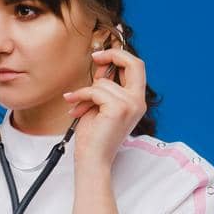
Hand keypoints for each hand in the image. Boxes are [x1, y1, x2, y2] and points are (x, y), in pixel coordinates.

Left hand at [63, 47, 147, 173]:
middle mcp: (138, 102)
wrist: (92, 159)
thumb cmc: (94, 136)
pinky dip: (81, 97)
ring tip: (78, 107)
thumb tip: (102, 65)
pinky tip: (75, 108)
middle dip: (113, 54)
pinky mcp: (118, 109)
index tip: (100, 57)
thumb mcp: (101, 105)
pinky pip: (95, 91)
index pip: (137, 67)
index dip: (119, 56)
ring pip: (104, 82)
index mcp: (136, 101)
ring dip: (85, 93)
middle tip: (95, 57)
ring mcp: (130, 105)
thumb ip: (106, 86)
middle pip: (135, 63)